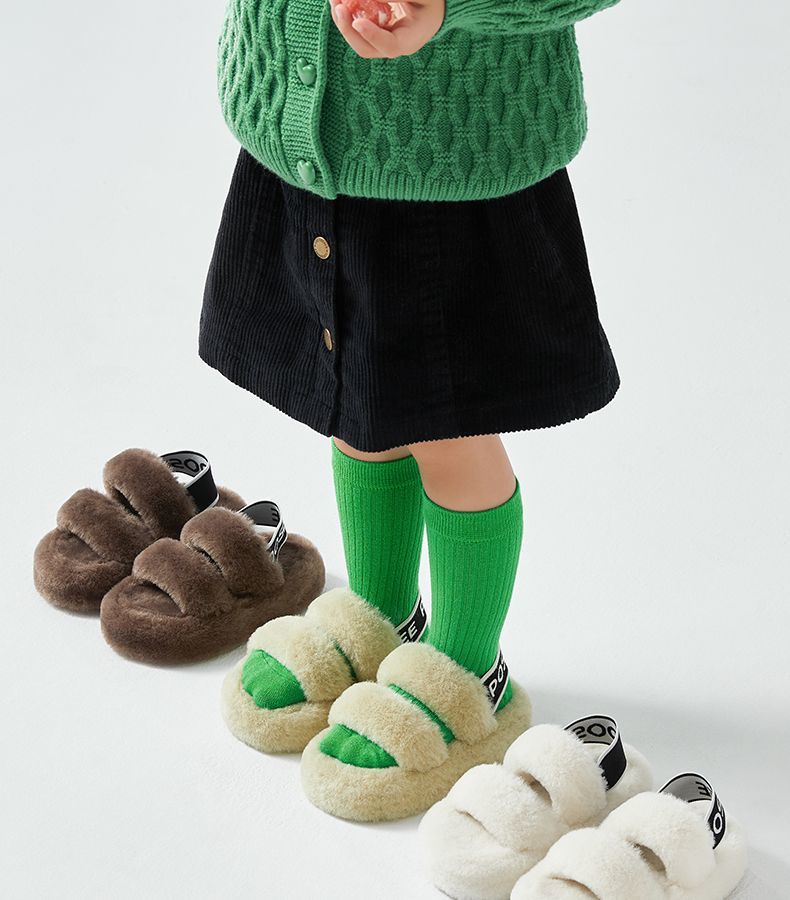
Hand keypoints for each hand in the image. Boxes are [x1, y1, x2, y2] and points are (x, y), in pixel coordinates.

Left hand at [329, 0, 443, 58]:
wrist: (431, 8)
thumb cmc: (431, 1)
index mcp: (411, 41)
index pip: (390, 46)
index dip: (372, 36)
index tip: (357, 22)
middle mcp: (394, 47)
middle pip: (367, 49)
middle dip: (348, 29)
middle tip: (338, 6)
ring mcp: (381, 43)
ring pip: (357, 40)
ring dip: (342, 21)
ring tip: (334, 0)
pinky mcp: (374, 34)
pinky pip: (356, 29)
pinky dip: (346, 15)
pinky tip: (338, 1)